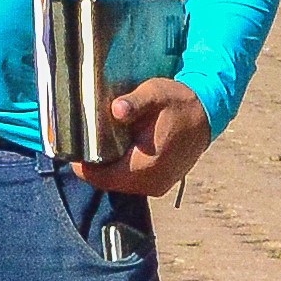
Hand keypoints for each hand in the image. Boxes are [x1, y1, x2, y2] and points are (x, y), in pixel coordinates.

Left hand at [83, 78, 213, 199]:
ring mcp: (156, 186)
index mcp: (144, 166)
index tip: (71, 147)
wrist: (208, 114)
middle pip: (105, 181)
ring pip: (117, 182)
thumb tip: (118, 110)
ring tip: (98, 145)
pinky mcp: (160, 183)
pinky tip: (118, 149)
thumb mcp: (155, 94)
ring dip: (106, 167)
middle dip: (92, 165)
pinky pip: (131, 181)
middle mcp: (150, 183)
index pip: (99, 177)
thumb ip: (135, 103)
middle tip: (82, 142)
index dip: (81, 164)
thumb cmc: (178, 102)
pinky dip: (121, 168)